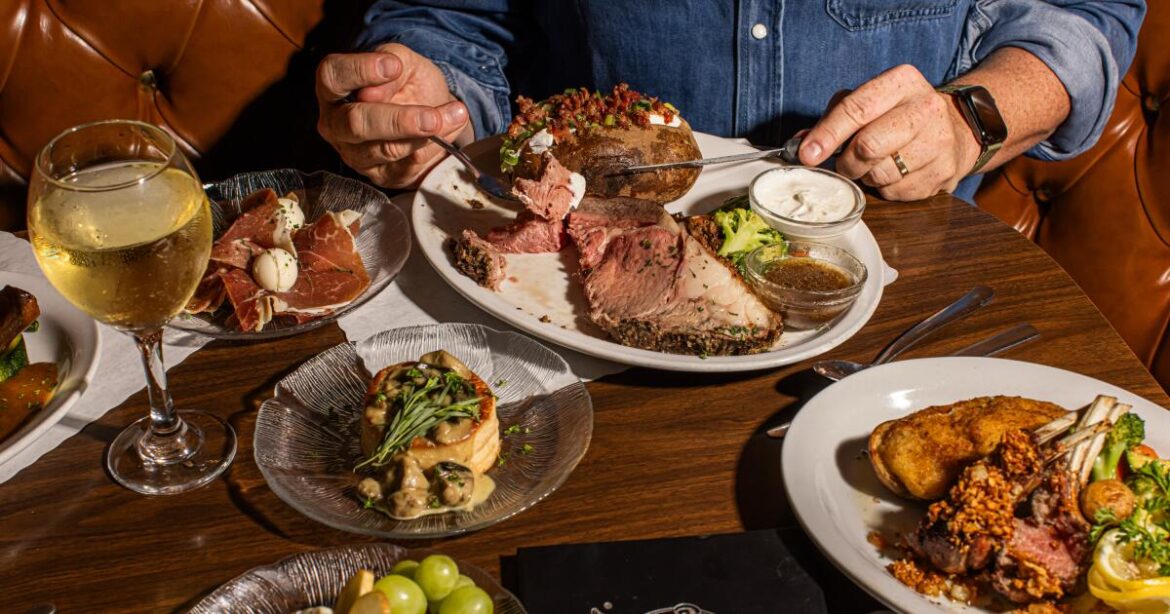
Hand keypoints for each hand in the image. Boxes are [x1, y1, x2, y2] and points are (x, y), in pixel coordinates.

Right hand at [316, 43, 473, 187]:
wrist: (427, 113)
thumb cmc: (406, 84)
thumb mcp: (404, 61)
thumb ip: (391, 63)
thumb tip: (373, 92)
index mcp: (334, 89)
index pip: (332, 77)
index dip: (359, 71)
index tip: (393, 66)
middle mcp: (336, 125)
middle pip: (355, 124)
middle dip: (398, 120)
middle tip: (431, 116)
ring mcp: (355, 154)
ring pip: (387, 149)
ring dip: (426, 135)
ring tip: (455, 115)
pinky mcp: (381, 175)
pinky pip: (408, 166)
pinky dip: (435, 147)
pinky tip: (450, 129)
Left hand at [799, 64, 981, 201]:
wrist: (955, 129)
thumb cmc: (897, 115)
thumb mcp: (868, 102)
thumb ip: (833, 119)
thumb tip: (800, 145)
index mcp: (902, 81)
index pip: (857, 108)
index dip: (828, 134)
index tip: (807, 154)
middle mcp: (926, 107)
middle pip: (869, 145)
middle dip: (847, 162)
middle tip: (844, 164)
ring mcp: (939, 140)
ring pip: (881, 173)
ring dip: (866, 176)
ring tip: (874, 165)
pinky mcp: (945, 171)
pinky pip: (897, 192)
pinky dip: (886, 189)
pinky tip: (894, 174)